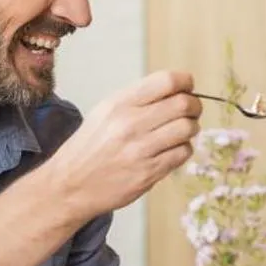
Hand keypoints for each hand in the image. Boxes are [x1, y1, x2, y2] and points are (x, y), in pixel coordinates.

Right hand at [48, 71, 200, 217]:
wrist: (71, 184)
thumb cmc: (90, 146)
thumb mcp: (105, 112)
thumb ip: (138, 99)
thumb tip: (178, 90)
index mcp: (119, 103)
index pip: (167, 81)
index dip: (185, 82)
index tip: (187, 88)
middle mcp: (130, 124)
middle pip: (184, 104)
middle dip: (194, 106)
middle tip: (191, 111)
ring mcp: (141, 150)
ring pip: (188, 129)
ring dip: (191, 129)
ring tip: (180, 132)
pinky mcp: (149, 173)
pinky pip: (183, 153)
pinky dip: (183, 149)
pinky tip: (171, 150)